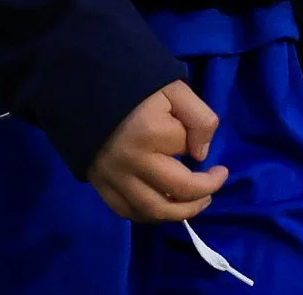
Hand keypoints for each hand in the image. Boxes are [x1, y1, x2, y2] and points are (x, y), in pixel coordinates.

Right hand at [86, 80, 227, 222]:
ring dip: (182, 212)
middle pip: (177, 191)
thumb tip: (200, 155)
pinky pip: (128, 212)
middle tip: (216, 181)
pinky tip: (165, 206)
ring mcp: (113, 177)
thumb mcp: (174, 89)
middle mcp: (131, 162)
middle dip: (205, 191)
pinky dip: (150, 215)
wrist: (85, 88)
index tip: (198, 138)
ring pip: (153, 211)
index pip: (187, 148)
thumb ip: (198, 118)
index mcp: (150, 133)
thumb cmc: (134, 86)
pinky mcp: (100, 185)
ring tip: (199, 202)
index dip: (199, 144)